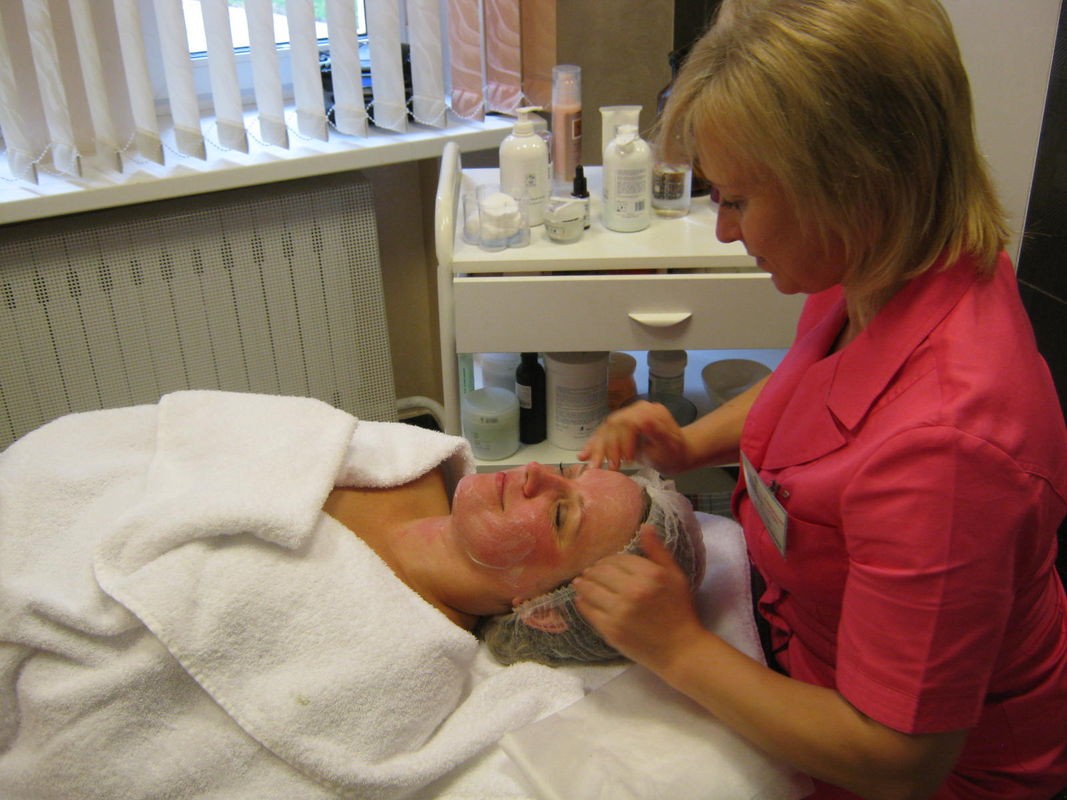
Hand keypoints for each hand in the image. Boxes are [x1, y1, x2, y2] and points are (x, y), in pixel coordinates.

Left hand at [573, 526, 704, 669]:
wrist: (680, 649)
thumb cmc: (680, 611)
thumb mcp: (675, 576)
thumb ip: (658, 552)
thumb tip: (644, 526)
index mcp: (649, 575)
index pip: (618, 559)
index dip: (610, 560)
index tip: (606, 564)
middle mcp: (632, 591)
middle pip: (601, 572)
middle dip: (594, 570)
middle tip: (590, 571)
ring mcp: (619, 611)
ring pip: (590, 589)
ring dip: (583, 583)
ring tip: (580, 582)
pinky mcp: (610, 629)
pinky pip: (588, 610)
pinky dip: (582, 602)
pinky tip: (581, 599)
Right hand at [578, 400, 688, 471]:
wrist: (677, 454)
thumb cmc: (675, 453)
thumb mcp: (670, 445)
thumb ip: (657, 432)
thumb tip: (643, 421)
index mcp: (648, 412)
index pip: (627, 422)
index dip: (623, 440)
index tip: (625, 460)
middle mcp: (635, 410)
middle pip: (613, 425)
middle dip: (606, 447)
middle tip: (604, 466)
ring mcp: (626, 418)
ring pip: (605, 430)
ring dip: (597, 448)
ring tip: (593, 465)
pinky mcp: (620, 428)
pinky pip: (604, 435)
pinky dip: (593, 446)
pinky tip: (583, 456)